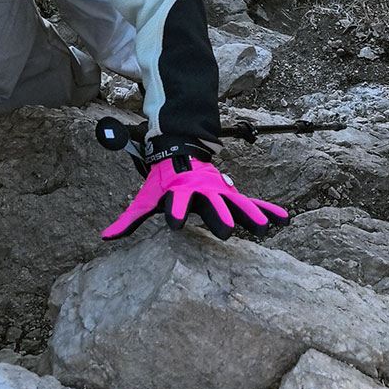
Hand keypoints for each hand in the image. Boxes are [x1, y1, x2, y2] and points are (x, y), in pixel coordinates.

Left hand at [101, 141, 288, 241]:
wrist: (181, 151)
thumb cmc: (162, 182)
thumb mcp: (144, 197)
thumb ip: (128, 218)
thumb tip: (105, 237)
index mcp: (179, 190)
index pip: (176, 202)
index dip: (174, 211)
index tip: (173, 224)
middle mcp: (202, 190)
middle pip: (212, 204)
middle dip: (219, 216)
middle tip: (227, 232)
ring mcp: (220, 191)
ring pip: (237, 203)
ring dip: (251, 216)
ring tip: (264, 230)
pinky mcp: (231, 193)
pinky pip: (252, 202)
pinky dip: (268, 210)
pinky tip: (283, 220)